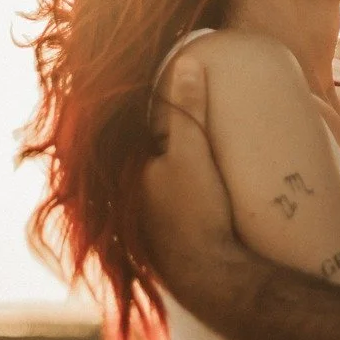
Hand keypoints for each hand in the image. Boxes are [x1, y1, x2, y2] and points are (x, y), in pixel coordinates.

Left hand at [139, 52, 246, 307]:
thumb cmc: (196, 213)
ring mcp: (147, 222)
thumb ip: (187, 110)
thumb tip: (186, 61)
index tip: (174, 86)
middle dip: (163, 139)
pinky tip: (202, 188)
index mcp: (128, 172)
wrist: (211, 278)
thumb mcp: (193, 153)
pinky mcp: (167, 240)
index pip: (136, 130)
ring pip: (159, 182)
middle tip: (197, 118)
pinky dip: (180, 192)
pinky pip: (171, 204)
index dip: (153, 110)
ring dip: (171, 167)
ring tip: (204, 147)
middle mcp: (130, 198)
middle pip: (147, 157)